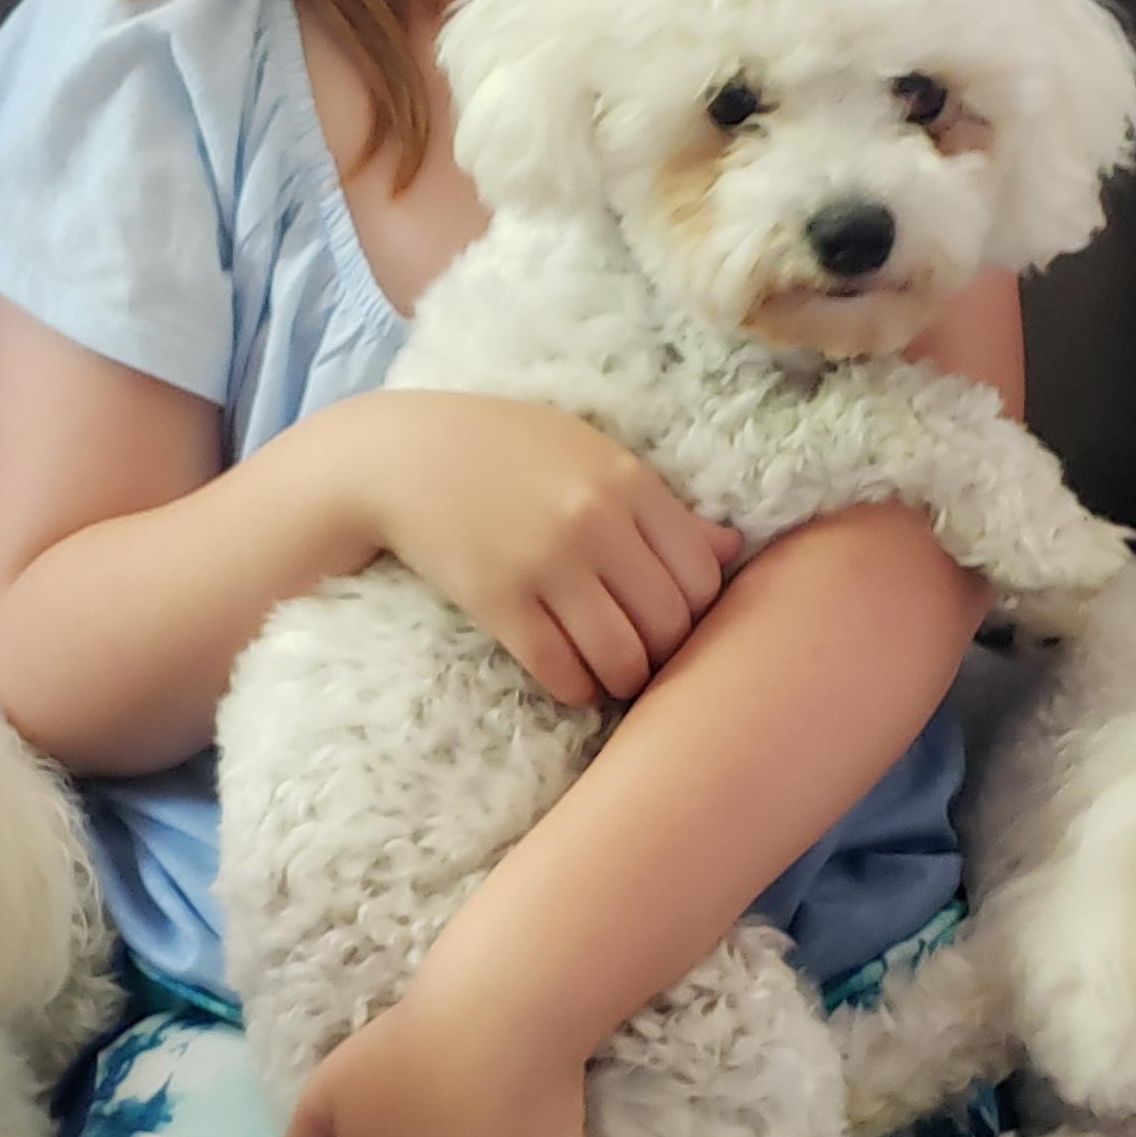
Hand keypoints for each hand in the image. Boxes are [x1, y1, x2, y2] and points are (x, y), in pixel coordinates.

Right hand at [343, 391, 743, 707]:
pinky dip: (578, 687)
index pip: (703, 574)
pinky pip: (562, 670)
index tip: (679, 621)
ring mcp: (547, 566)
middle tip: (651, 659)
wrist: (404, 457)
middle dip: (667, 653)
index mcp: (629, 482)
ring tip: (617, 676)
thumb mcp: (591, 455)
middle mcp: (596, 524)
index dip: (700, 611)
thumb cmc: (506, 449)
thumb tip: (731, 550)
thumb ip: (661, 504)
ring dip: (625, 680)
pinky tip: (575, 679)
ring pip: (622, 657)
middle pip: (670, 622)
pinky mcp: (501, 604)